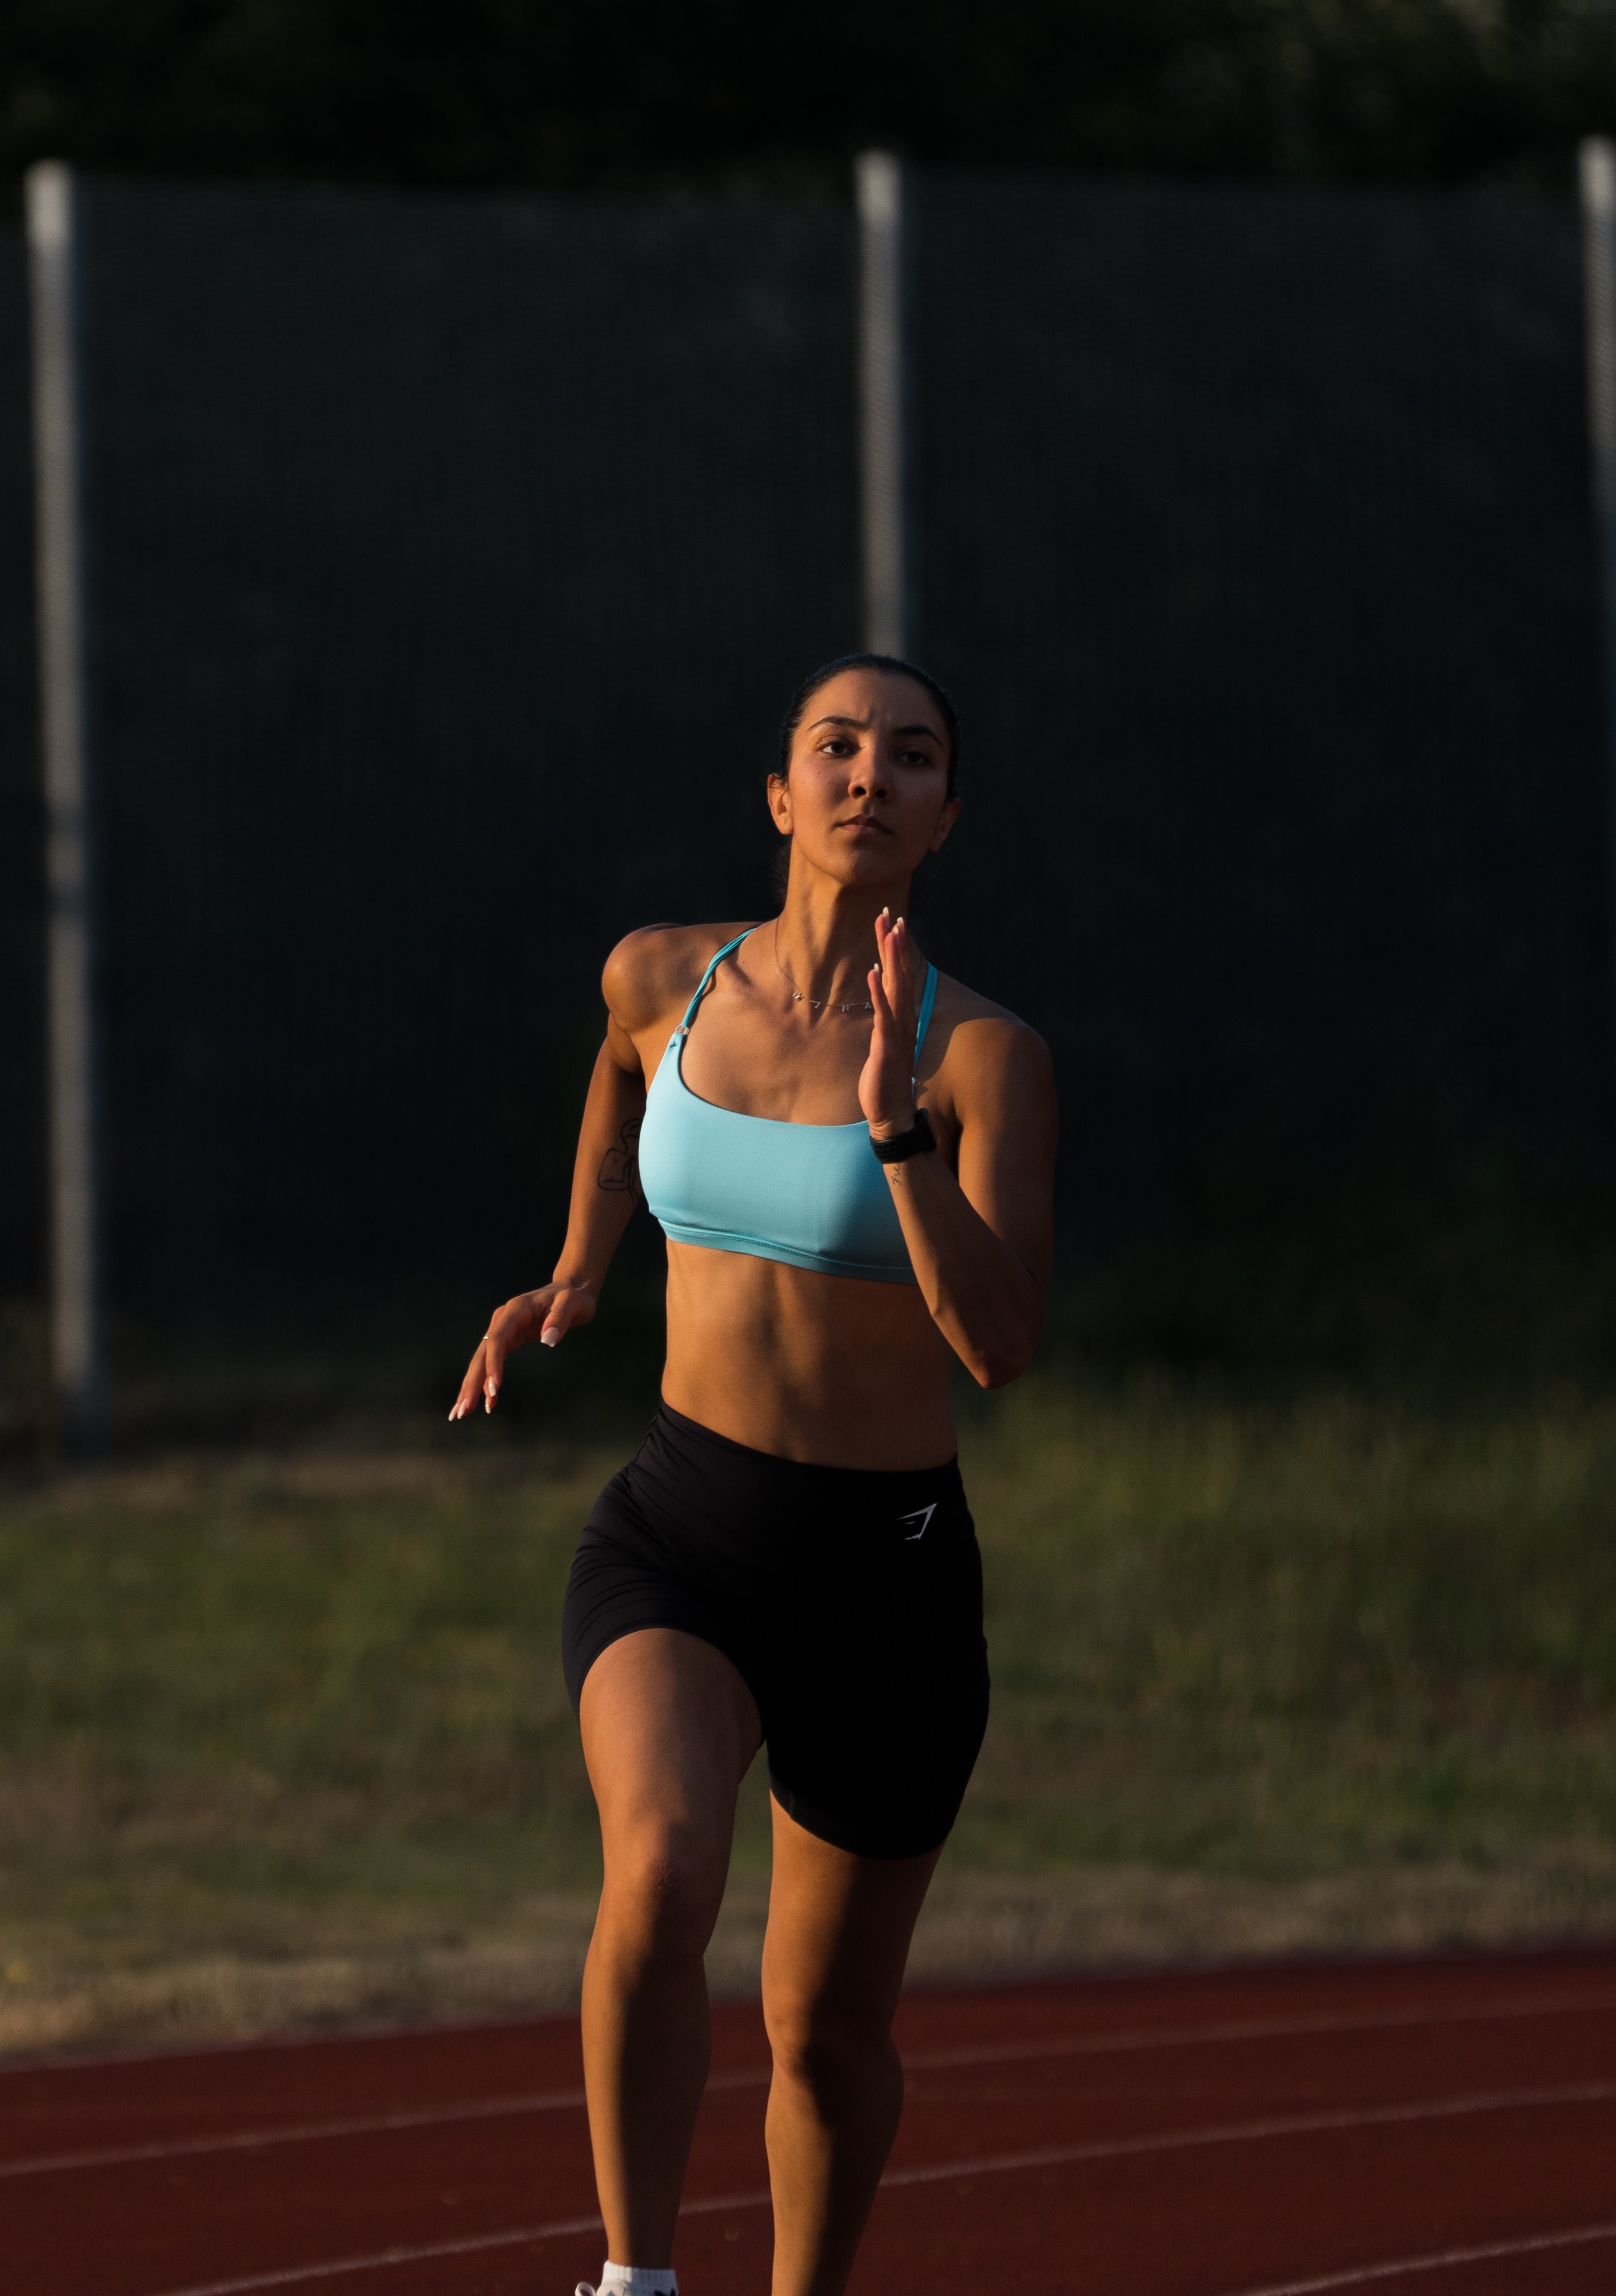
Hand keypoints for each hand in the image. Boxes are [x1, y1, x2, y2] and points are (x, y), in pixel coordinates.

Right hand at [448, 1282, 596, 1419]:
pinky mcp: (507, 1341)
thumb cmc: (572, 1298)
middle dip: (472, 1382)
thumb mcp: (573, 1303)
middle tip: (464, 1409)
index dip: (493, 1363)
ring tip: (461, 1412)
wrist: (570, 1291)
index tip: (495, 1387)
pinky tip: (486, 1403)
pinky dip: (485, 1382)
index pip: (498, 1338)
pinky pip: (491, 1363)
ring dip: (471, 1386)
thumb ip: (561, 1318)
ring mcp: (502, 1330)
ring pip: (481, 1361)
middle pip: (482, 1353)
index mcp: (515, 1309)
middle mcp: (502, 1320)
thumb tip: (548, 1339)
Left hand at [860, 909, 920, 1138]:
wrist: (891, 1111)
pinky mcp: (887, 1046)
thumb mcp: (884, 1041)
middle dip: (895, 944)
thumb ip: (885, 1017)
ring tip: (889, 933)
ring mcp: (897, 1032)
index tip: (892, 922)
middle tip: (891, 915)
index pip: (900, 975)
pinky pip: (883, 1015)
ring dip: (892, 960)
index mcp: (902, 1016)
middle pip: (901, 974)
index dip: (896, 949)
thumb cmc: (886, 1077)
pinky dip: (879, 994)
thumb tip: (881, 998)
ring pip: (896, 989)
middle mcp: (904, 1019)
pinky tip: (873, 974)